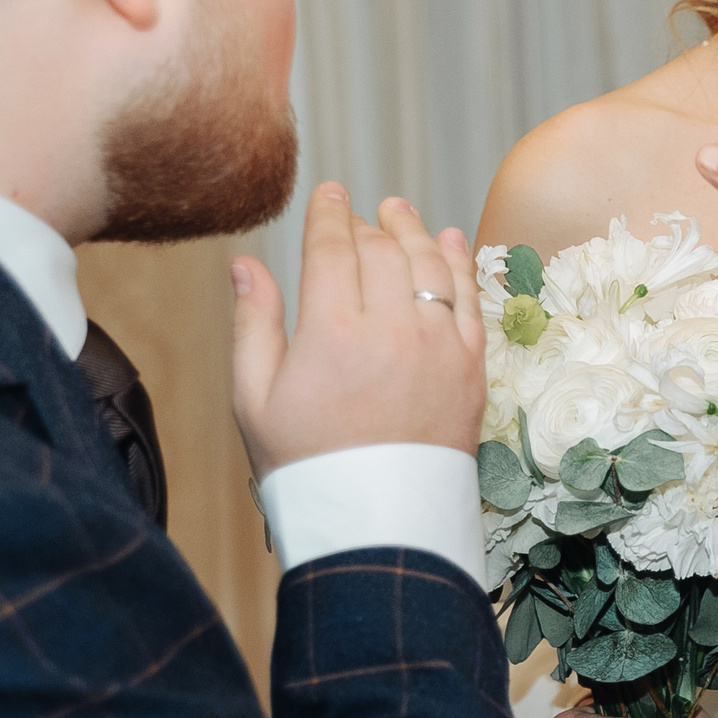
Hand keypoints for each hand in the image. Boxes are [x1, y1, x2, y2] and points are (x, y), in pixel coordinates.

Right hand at [229, 184, 484, 477]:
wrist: (377, 522)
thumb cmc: (306, 464)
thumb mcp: (256, 399)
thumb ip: (253, 323)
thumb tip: (244, 262)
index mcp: (332, 333)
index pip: (333, 248)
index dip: (329, 215)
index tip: (328, 194)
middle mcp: (392, 330)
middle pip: (382, 251)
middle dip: (367, 223)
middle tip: (358, 212)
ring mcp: (439, 346)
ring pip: (430, 264)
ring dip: (413, 231)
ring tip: (399, 213)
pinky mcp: (472, 367)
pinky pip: (470, 298)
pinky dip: (460, 261)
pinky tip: (449, 240)